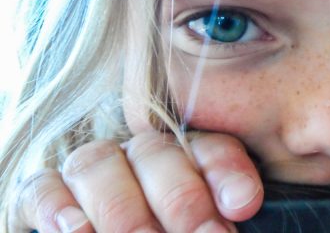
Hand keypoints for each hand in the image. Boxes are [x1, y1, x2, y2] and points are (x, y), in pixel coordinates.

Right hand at [9, 131, 263, 231]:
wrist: (137, 226)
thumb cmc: (172, 224)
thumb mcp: (201, 221)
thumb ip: (214, 215)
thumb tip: (240, 207)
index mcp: (186, 158)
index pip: (210, 148)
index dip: (226, 172)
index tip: (242, 206)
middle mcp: (138, 156)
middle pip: (155, 153)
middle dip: (180, 197)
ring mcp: (90, 170)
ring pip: (97, 163)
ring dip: (122, 209)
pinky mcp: (44, 191)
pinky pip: (43, 186)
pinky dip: (56, 207)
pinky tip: (77, 231)